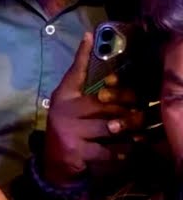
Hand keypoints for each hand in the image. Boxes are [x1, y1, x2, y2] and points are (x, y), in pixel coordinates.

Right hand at [41, 33, 143, 185]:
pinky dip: (122, 152)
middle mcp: (63, 110)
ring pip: (110, 126)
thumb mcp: (74, 108)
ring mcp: (68, 130)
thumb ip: (88, 88)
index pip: (74, 72)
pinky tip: (128, 152)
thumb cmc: (72, 130)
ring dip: (128, 131)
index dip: (83, 54)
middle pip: (104, 103)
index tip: (90, 34)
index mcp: (63, 97)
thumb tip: (97, 54)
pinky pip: (108, 149)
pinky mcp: (76, 150)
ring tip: (140, 132)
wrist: (55, 166)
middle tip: (143, 114)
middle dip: (128, 110)